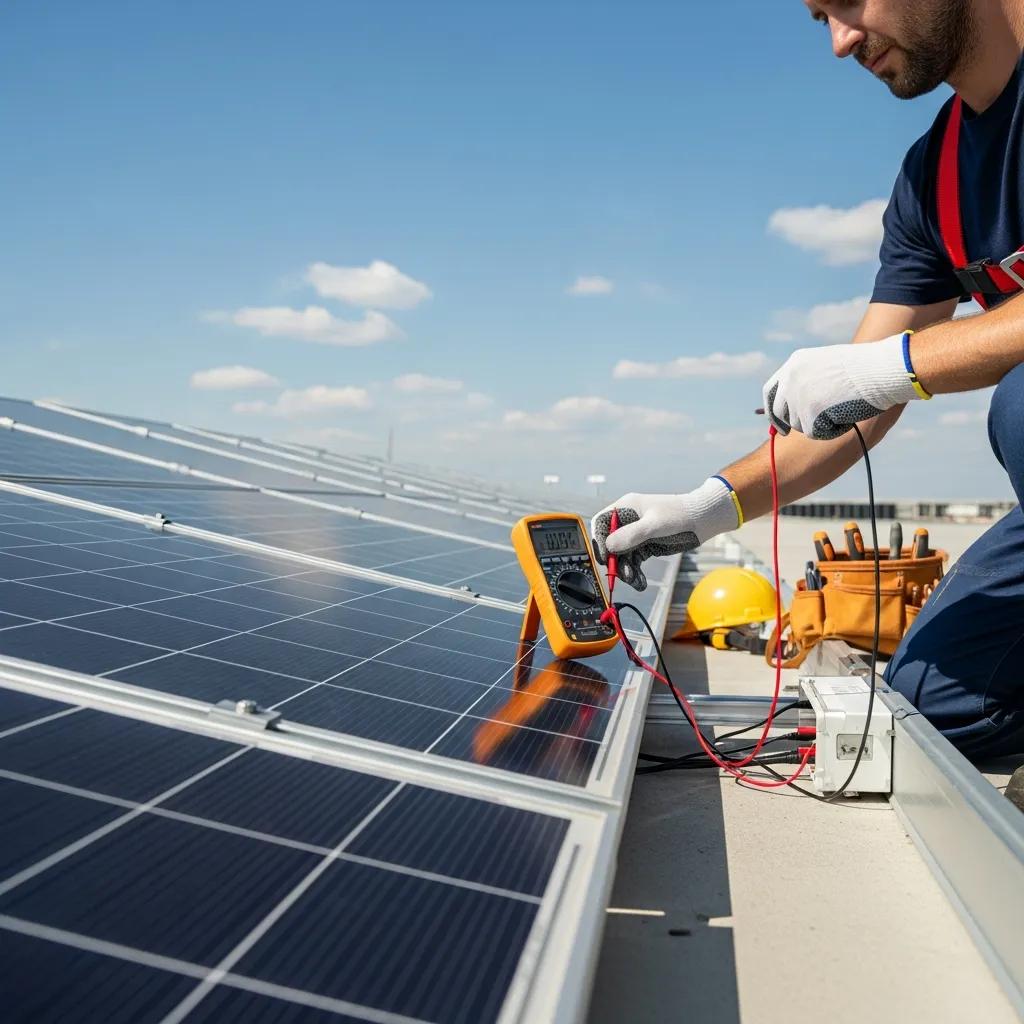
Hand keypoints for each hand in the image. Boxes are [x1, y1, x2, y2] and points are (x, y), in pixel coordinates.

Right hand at [590, 478, 740, 590]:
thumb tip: (609, 546)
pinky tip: (640, 582)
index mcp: (626, 508)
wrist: (703, 520)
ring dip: (626, 570)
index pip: (601, 522)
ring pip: (622, 556)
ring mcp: (636, 534)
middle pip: (610, 543)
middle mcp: (628, 521)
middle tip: (622, 575)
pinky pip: (634, 561)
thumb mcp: (655, 524)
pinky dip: (635, 573)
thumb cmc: (679, 514)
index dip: (599, 540)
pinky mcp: (645, 546)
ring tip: (635, 581)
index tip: (605, 557)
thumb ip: (632, 535)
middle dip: (615, 560)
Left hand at [763, 334, 924, 439]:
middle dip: (790, 424)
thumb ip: (810, 381)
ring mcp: (798, 395)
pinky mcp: (809, 412)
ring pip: (799, 425)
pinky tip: (846, 415)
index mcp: (794, 363)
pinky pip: (815, 433)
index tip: (780, 423)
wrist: (882, 368)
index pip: (770, 391)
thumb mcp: (828, 365)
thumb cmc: (866, 367)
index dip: (774, 409)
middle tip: (807, 429)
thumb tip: (799, 405)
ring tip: (842, 408)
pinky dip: (830, 431)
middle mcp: (790, 378)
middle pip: (779, 412)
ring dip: (819, 424)